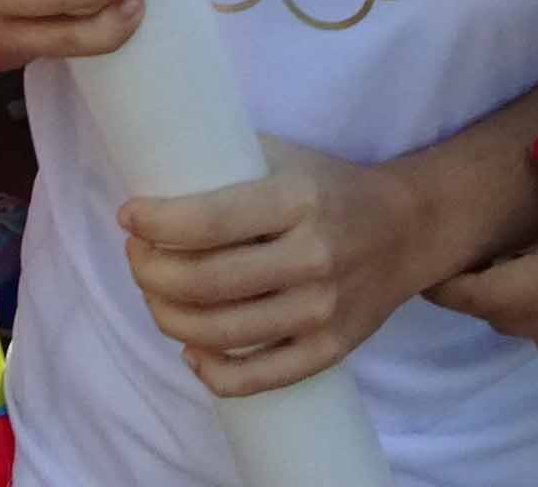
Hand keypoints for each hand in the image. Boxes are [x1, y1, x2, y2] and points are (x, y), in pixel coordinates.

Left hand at [119, 135, 430, 395]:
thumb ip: (230, 161)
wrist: (409, 229)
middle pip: (205, 282)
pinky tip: (191, 349)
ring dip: (168, 317)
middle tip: (136, 255)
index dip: (156, 223)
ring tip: (155, 293)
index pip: (210, 221)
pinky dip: (212, 371)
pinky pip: (257, 379)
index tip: (128, 217)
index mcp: (299, 201)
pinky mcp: (330, 350)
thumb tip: (155, 166)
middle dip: (150, 272)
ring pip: (221, 334)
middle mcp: (312, 258)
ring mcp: (323, 311)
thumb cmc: (331, 187)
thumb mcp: (287, 157)